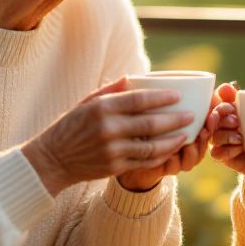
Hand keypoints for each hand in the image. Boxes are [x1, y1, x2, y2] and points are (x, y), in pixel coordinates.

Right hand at [22, 77, 194, 195]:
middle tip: (191, 115)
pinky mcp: (114, 167)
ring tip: (186, 135)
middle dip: (175, 119)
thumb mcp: (86, 103)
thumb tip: (132, 77)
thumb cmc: (70, 126)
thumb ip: (110, 90)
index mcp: (102, 108)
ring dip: (173, 141)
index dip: (162, 97)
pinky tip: (171, 150)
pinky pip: (144, 162)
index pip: (140, 100)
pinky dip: (160, 156)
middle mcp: (108, 129)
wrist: (53, 159)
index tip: (178, 95)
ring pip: (151, 147)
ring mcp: (112, 150)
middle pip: (150, 124)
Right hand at [208, 82, 244, 192]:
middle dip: (221, 117)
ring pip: (214, 135)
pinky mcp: (222, 156)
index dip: (220, 101)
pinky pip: (217, 152)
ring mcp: (220, 140)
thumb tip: (228, 85)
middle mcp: (220, 124)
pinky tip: (240, 147)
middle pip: (212, 116)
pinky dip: (228, 149)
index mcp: (227, 109)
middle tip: (236, 121)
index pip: (216, 99)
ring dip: (226, 134)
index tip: (232, 106)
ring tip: (240, 137)